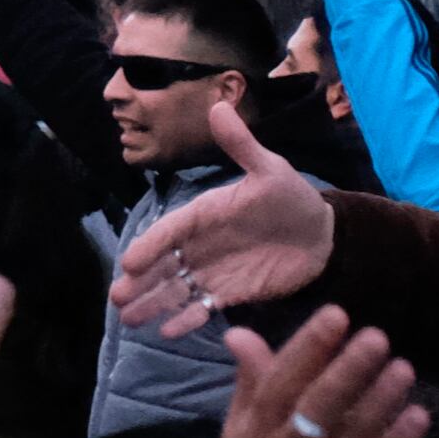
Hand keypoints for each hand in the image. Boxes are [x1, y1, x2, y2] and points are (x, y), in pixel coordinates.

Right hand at [115, 99, 338, 329]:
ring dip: (153, 303)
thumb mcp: (269, 169)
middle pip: (165, 264)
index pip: (171, 230)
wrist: (322, 234)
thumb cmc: (291, 196)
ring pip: (177, 288)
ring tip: (130, 319)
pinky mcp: (231, 292)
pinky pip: (204, 306)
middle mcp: (202, 243)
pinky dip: (187, 318)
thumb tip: (219, 106)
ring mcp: (214, 269)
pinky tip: (168, 331)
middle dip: (139, 281)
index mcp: (205, 212)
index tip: (129, 264)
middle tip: (116, 299)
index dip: (150, 246)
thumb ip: (242, 145)